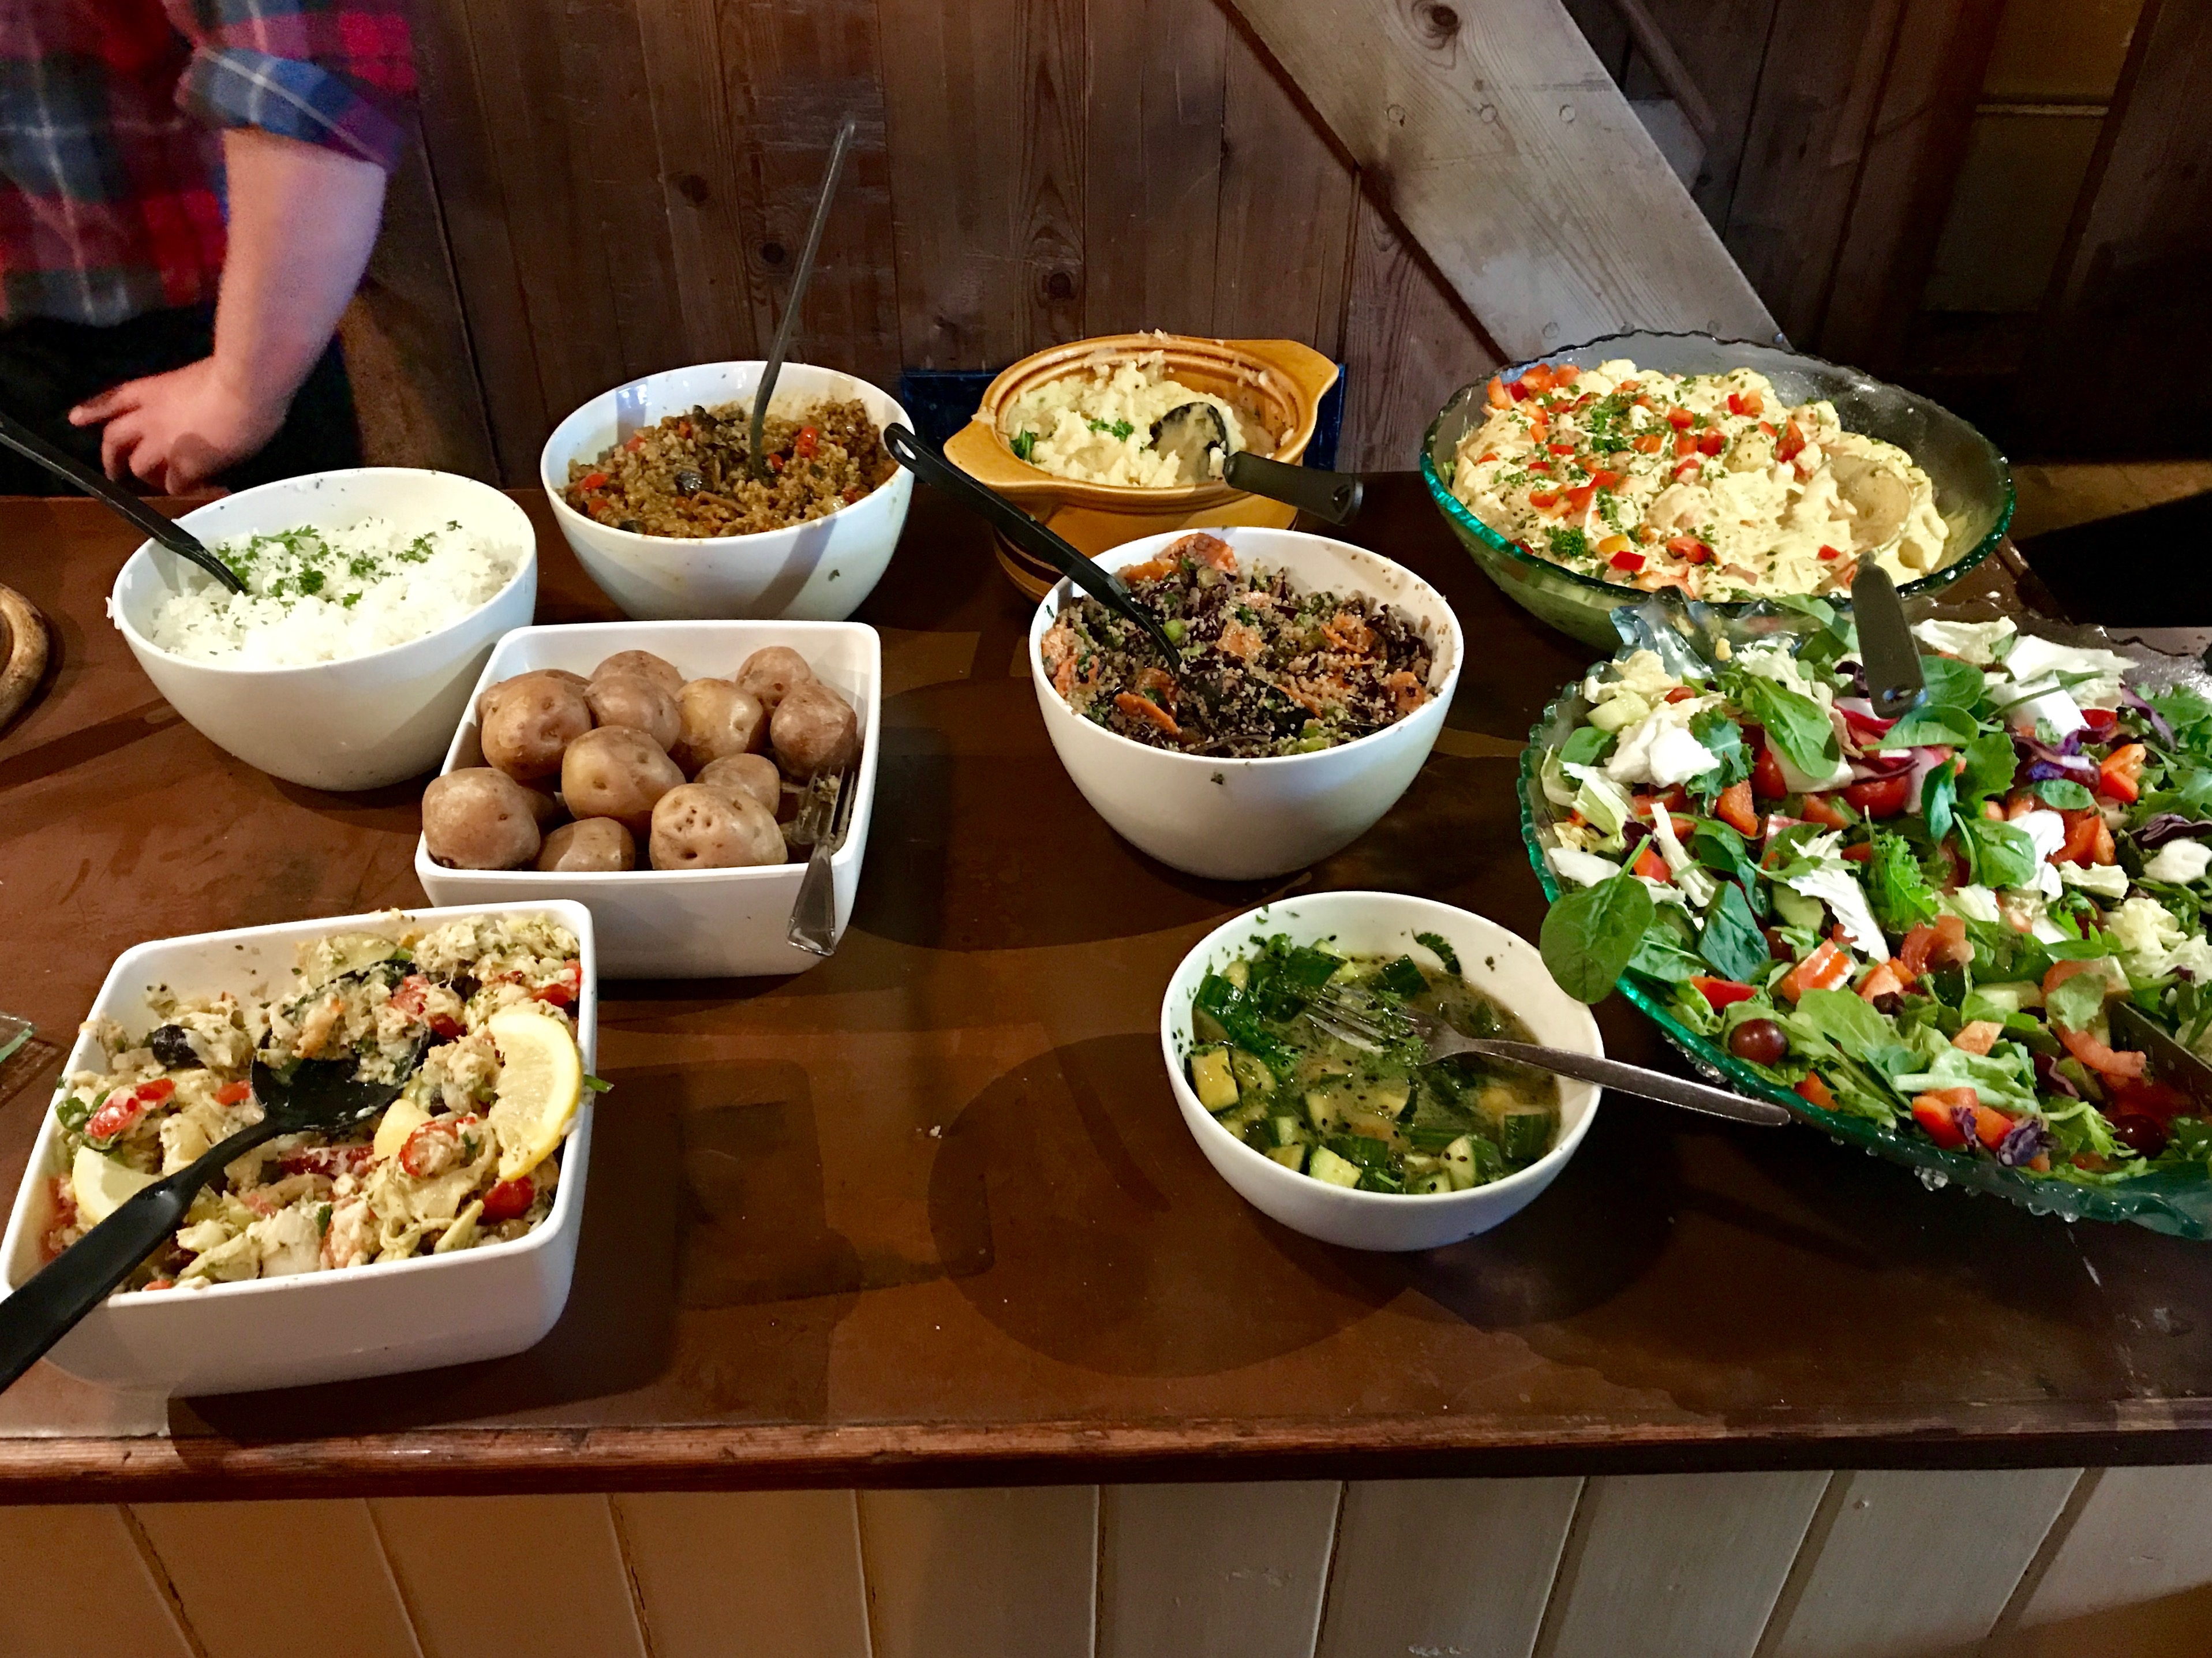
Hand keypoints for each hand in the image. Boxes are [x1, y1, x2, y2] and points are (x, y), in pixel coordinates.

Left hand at [67, 359, 289, 493]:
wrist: (248, 388)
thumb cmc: (233, 373)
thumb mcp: (200, 377)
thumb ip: (191, 393)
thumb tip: (204, 404)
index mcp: (153, 389)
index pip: (114, 399)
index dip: (93, 409)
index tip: (75, 418)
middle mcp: (148, 417)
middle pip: (114, 438)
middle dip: (109, 456)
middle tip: (113, 471)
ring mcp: (163, 444)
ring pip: (139, 466)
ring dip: (146, 476)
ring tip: (158, 484)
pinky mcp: (184, 467)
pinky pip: (174, 486)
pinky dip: (181, 488)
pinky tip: (194, 489)